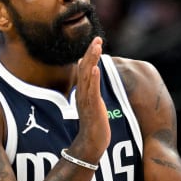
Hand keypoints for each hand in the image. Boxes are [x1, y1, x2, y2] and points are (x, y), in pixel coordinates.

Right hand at [72, 37, 110, 162]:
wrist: (91, 142)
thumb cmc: (93, 123)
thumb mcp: (91, 100)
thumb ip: (89, 85)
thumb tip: (87, 69)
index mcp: (82, 90)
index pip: (85, 68)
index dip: (90, 54)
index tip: (96, 41)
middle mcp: (82, 92)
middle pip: (85, 68)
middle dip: (91, 53)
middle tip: (97, 39)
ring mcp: (86, 99)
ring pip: (87, 76)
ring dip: (92, 60)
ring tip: (97, 47)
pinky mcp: (92, 107)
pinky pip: (92, 91)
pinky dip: (93, 79)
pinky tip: (96, 68)